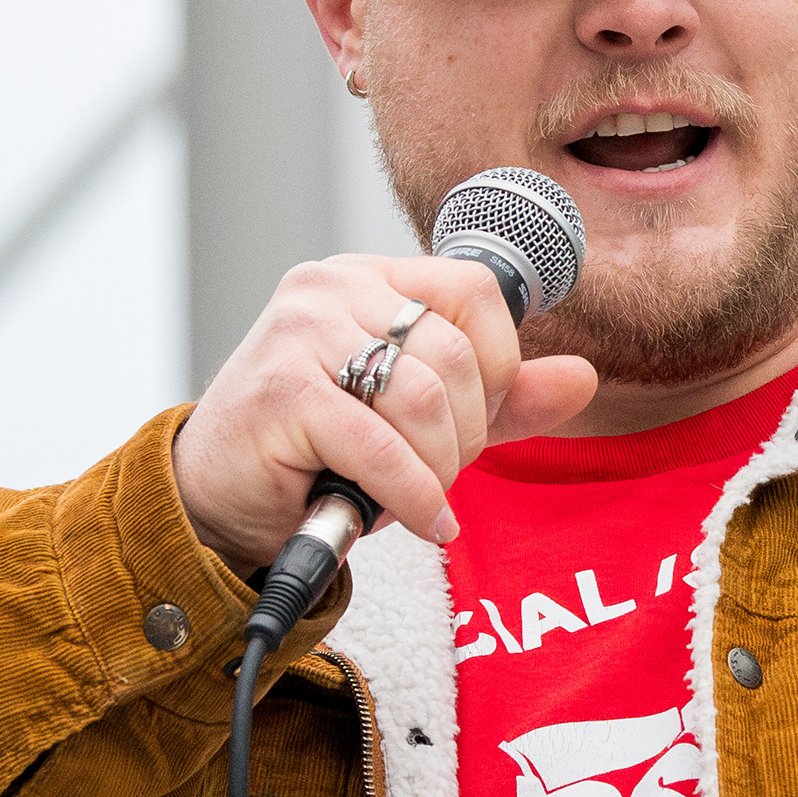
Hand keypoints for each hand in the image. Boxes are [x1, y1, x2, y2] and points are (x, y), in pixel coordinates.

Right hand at [172, 257, 599, 567]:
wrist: (214, 497)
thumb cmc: (317, 452)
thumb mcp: (422, 420)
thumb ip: (501, 397)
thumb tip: (583, 376)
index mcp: (368, 276)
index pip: (476, 289)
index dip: (498, 364)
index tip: (475, 416)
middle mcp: (330, 287)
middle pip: (456, 353)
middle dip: (468, 432)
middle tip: (438, 470)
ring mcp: (300, 332)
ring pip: (426, 399)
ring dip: (438, 468)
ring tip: (419, 495)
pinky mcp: (282, 391)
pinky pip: (384, 447)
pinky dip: (415, 496)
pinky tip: (421, 520)